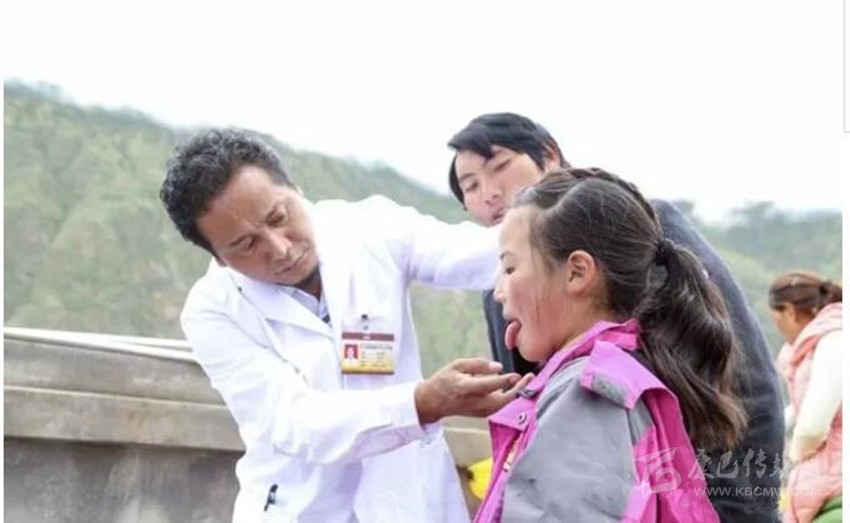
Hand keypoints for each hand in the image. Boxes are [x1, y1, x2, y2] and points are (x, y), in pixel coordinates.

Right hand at [414, 358, 533, 424]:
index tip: (517, 375)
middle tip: (530, 377)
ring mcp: (479, 411)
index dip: (504, 381)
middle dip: (518, 390)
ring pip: (503, 405)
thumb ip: (478, 364)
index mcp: (465, 388)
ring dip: (516, 394)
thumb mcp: (457, 365)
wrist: (433, 402)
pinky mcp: (483, 414)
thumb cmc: (445, 380)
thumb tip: (499, 367)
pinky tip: (516, 387)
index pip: (489, 386)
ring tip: (526, 380)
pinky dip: (510, 398)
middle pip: (501, 400)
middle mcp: (474, 402)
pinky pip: (500, 407)